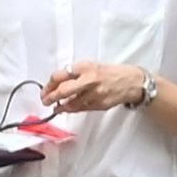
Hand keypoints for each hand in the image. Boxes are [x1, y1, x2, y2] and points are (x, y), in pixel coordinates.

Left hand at [39, 61, 153, 115]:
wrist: (132, 82)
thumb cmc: (112, 73)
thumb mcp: (92, 66)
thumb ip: (76, 74)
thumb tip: (58, 82)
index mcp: (85, 67)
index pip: (60, 75)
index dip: (50, 84)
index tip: (46, 89)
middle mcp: (89, 80)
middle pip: (63, 90)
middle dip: (50, 97)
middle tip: (45, 100)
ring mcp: (94, 94)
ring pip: (71, 103)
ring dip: (60, 107)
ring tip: (56, 107)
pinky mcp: (99, 105)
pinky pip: (81, 109)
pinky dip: (73, 109)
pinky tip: (68, 109)